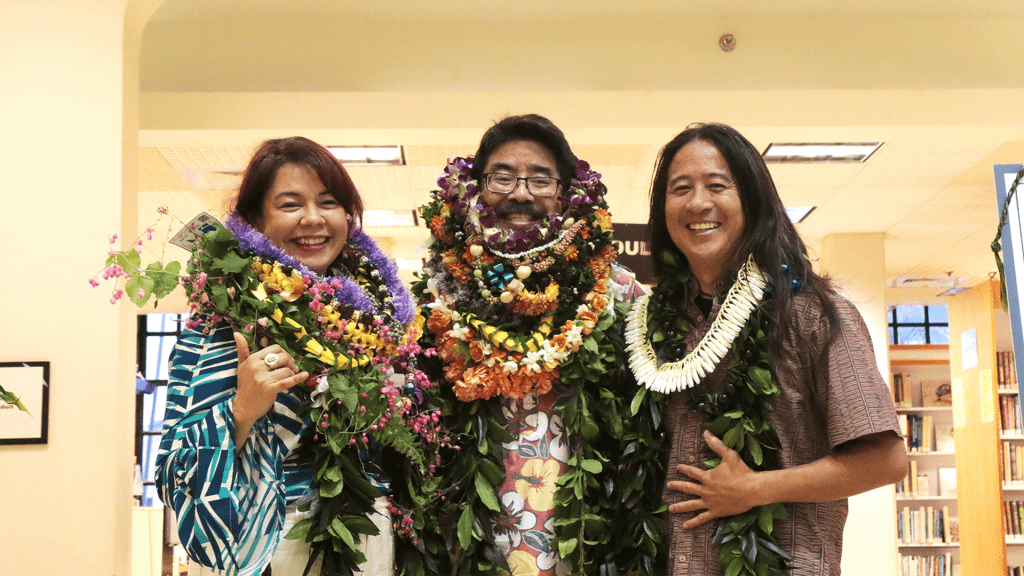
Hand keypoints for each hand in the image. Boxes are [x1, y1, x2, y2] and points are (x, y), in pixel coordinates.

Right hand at [232, 332, 307, 446]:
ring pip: (287, 370)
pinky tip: (304, 375)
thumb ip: (242, 349)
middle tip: (292, 367)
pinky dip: (298, 378)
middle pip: (282, 357)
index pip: (275, 348)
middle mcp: (257, 367)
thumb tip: (237, 332)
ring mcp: (264, 378)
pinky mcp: (271, 389)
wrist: (243, 407)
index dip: (284, 352)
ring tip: (292, 375)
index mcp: (252, 359)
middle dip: (290, 361)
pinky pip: (288, 381)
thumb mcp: (241, 365)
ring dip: (292, 372)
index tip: (286, 359)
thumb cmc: (244, 385)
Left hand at [665, 430, 761, 528]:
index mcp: (708, 477)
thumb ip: (716, 444)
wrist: (753, 490)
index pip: (692, 472)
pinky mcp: (716, 512)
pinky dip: (692, 522)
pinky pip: (701, 518)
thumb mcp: (729, 455)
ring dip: (679, 506)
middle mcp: (705, 490)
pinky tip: (684, 526)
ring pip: (691, 505)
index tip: (677, 467)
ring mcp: (709, 502)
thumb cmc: (742, 472)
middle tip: (668, 485)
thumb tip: (706, 432)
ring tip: (670, 509)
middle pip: (687, 488)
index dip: (684, 469)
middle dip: (677, 486)